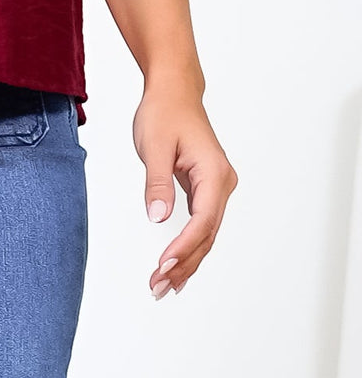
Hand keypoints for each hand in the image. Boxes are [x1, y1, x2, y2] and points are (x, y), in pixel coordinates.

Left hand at [133, 81, 237, 298]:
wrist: (173, 91)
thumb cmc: (164, 111)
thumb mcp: (155, 145)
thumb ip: (157, 182)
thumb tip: (158, 216)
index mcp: (213, 172)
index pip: (203, 220)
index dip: (184, 245)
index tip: (164, 264)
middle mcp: (222, 183)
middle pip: (207, 234)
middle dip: (184, 263)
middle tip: (158, 286)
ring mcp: (216, 188)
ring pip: (205, 234)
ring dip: (186, 260)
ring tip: (163, 286)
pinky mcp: (206, 189)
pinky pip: (201, 224)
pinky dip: (188, 245)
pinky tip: (176, 266)